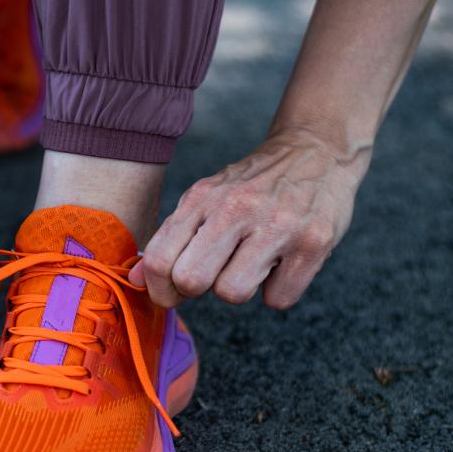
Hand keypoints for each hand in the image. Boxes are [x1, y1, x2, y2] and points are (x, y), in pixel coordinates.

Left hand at [131, 129, 366, 309]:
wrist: (316, 152)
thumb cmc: (252, 185)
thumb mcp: (206, 198)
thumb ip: (171, 237)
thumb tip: (135, 279)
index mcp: (202, 197)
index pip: (160, 259)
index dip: (160, 288)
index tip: (173, 291)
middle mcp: (237, 208)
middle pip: (192, 280)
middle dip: (199, 289)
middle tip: (214, 275)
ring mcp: (277, 226)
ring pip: (233, 293)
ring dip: (240, 289)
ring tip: (253, 263)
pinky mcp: (313, 244)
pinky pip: (278, 299)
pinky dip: (278, 290)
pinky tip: (282, 264)